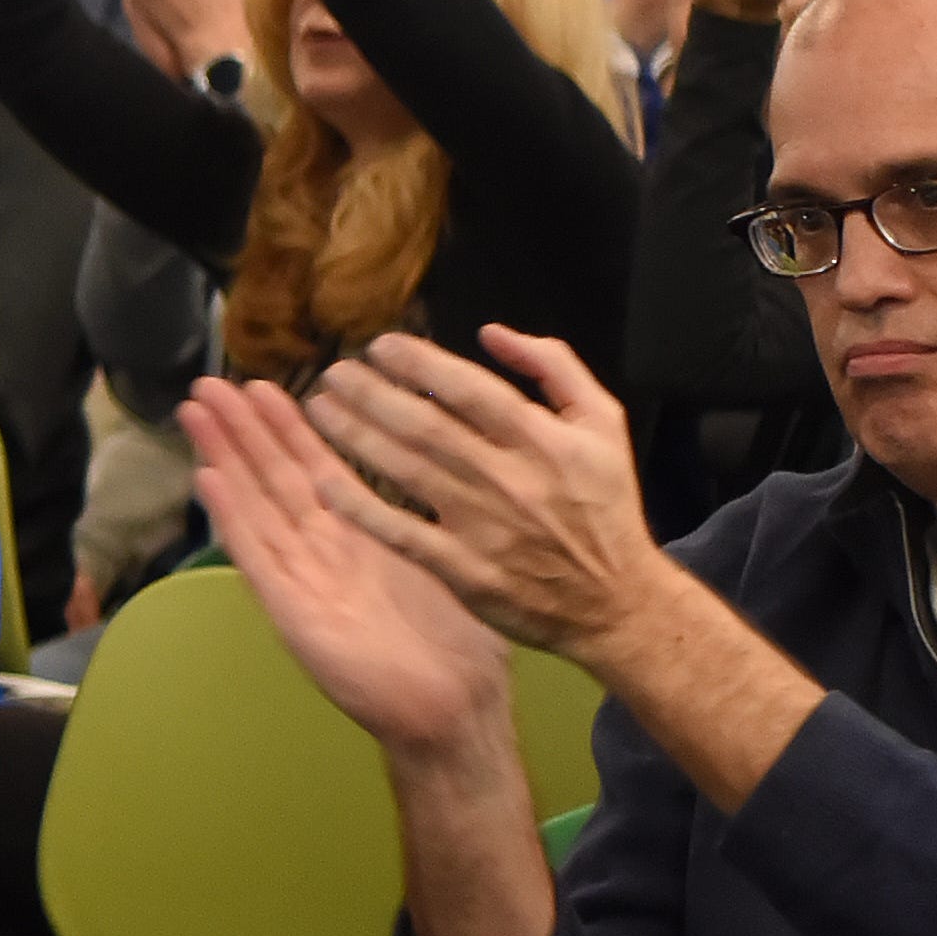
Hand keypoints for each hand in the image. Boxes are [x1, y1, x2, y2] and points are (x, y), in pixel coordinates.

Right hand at [178, 377, 510, 759]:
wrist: (453, 710)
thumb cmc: (461, 647)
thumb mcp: (442, 564)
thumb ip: (416, 520)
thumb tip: (428, 468)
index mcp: (360, 536)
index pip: (315, 469)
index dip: (288, 427)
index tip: (263, 385)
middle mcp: (323, 551)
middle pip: (274, 477)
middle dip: (242, 429)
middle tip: (209, 381)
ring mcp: (302, 580)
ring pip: (257, 504)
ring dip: (225, 456)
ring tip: (196, 410)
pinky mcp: (292, 612)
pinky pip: (258, 557)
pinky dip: (232, 517)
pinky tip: (208, 480)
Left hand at [297, 329, 667, 659]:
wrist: (616, 603)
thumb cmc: (605, 504)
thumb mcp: (603, 424)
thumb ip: (555, 366)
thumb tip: (492, 332)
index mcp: (544, 439)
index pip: (467, 388)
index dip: (417, 362)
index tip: (378, 346)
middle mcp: (510, 479)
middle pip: (424, 426)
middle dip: (370, 392)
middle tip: (334, 372)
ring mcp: (484, 528)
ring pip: (405, 470)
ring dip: (354, 435)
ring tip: (320, 408)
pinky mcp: (464, 571)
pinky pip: (400, 533)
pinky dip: (360, 506)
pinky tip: (323, 479)